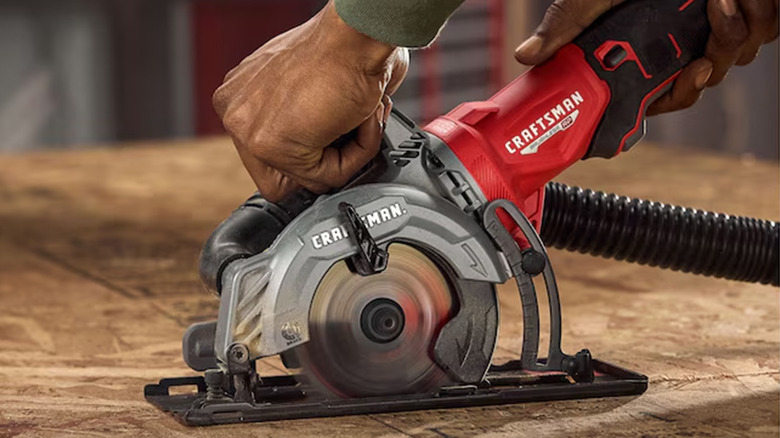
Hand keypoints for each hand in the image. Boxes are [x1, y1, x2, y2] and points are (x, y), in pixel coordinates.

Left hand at [213, 1, 408, 201]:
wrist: (358, 33)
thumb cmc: (349, 47)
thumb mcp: (312, 88)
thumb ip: (308, 120)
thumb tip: (330, 143)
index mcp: (241, 96)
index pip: (272, 155)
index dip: (315, 150)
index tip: (338, 134)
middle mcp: (236, 112)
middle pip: (282, 175)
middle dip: (325, 160)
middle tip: (349, 131)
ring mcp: (246, 129)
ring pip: (307, 178)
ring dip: (348, 154)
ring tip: (362, 117)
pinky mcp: (268, 144)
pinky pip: (325, 177)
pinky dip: (357, 155)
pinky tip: (362, 120)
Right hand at [514, 0, 778, 115]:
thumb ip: (564, 24)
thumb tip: (524, 57)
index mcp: (647, 50)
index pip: (665, 97)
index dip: (678, 97)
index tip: (687, 76)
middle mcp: (682, 43)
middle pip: (705, 81)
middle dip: (709, 61)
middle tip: (703, 40)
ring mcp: (718, 29)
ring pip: (738, 56)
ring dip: (733, 30)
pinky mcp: (750, 12)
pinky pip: (766, 30)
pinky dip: (759, 11)